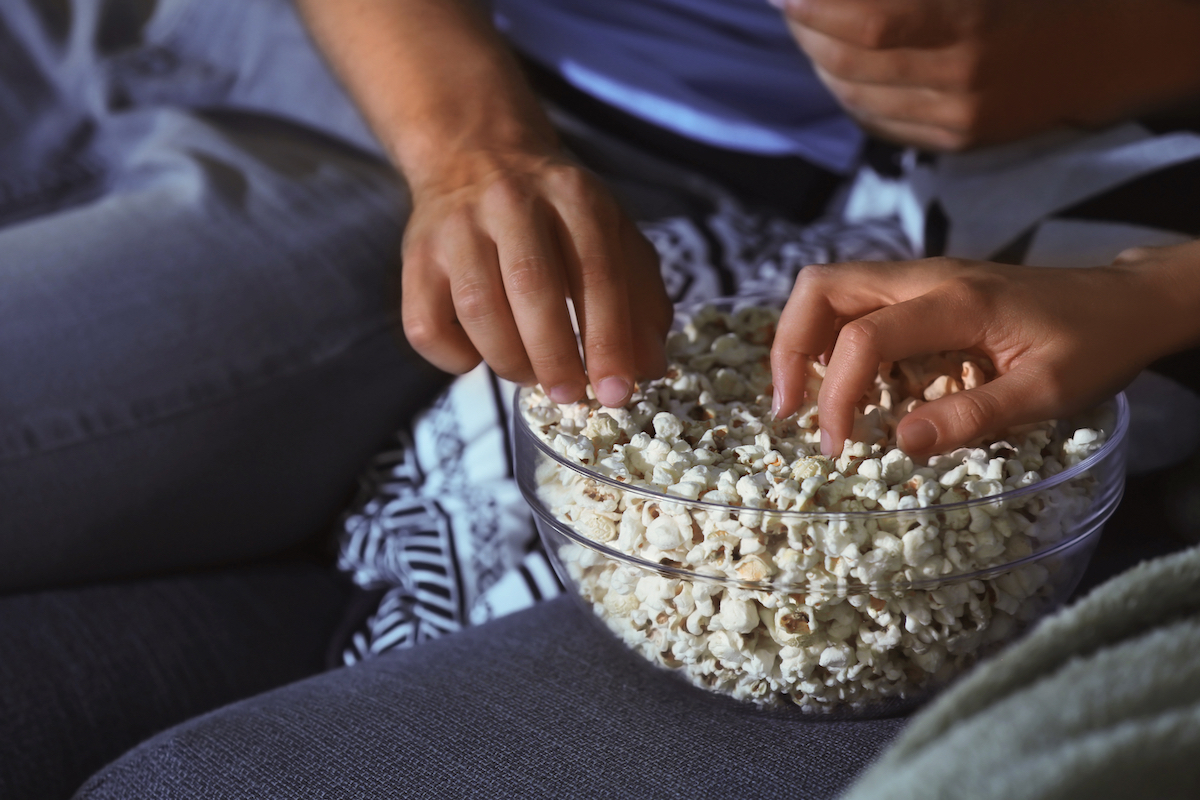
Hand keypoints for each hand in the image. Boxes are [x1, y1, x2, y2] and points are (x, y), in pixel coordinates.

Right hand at [400, 147, 671, 405]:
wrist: (476, 154)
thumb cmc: (555, 214)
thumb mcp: (612, 235)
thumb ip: (640, 298)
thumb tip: (649, 368)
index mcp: (574, 196)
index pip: (596, 273)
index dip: (609, 340)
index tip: (617, 392)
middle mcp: (511, 203)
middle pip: (532, 288)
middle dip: (556, 357)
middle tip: (571, 395)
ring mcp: (456, 228)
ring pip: (476, 309)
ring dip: (509, 360)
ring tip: (531, 374)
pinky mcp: (416, 258)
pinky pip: (426, 326)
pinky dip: (454, 359)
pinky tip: (479, 355)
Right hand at [770, 243, 1199, 455]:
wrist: (1129, 301)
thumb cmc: (1096, 343)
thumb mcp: (1049, 391)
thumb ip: (973, 417)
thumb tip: (899, 444)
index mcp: (955, 301)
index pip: (862, 338)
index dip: (835, 395)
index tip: (838, 447)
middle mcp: (927, 277)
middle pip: (822, 287)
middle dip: (789, 347)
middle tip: (788, 408)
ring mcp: (923, 278)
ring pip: (831, 288)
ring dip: (805, 341)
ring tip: (806, 400)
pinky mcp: (925, 290)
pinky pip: (857, 303)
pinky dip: (832, 340)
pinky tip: (848, 384)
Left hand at [775, 0, 1199, 150]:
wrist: (1101, 49)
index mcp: (974, 21)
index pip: (872, 22)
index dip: (818, 7)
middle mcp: (962, 76)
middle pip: (851, 62)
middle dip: (806, 29)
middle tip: (788, 3)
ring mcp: (957, 118)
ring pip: (854, 96)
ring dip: (816, 59)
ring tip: (806, 26)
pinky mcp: (954, 142)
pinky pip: (875, 121)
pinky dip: (844, 91)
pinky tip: (835, 63)